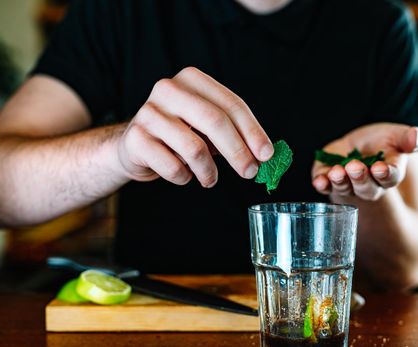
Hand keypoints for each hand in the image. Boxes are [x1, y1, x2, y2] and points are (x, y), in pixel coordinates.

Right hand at [116, 67, 273, 186]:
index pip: (231, 104)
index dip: (253, 131)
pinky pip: (172, 166)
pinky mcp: (135, 139)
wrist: (134, 146)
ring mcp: (148, 113)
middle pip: (214, 121)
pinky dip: (184, 178)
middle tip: (250, 173)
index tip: (267, 155)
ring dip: (209, 171)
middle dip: (238, 151)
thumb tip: (263, 155)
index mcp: (192, 79)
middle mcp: (168, 90)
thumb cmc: (180, 134)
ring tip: (210, 179)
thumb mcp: (207, 127)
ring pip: (194, 148)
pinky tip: (184, 175)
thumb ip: (234, 133)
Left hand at [311, 123, 417, 200]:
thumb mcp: (398, 135)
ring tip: (337, 172)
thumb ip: (410, 138)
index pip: (390, 178)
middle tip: (356, 167)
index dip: (386, 174)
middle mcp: (368, 186)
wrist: (361, 145)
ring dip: (341, 181)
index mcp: (389, 175)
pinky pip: (325, 185)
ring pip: (345, 188)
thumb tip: (416, 139)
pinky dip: (321, 183)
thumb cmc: (384, 142)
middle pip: (367, 189)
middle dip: (361, 179)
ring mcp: (347, 185)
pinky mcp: (328, 179)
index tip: (380, 168)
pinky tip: (319, 181)